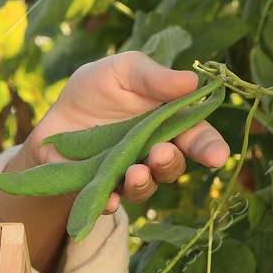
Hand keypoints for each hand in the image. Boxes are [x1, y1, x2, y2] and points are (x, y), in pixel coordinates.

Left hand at [23, 51, 231, 212]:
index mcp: (168, 123)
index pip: (198, 138)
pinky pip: (109, 201)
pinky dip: (110, 202)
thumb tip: (191, 81)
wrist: (55, 112)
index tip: (217, 157)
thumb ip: (153, 76)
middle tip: (161, 153)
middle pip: (172, 166)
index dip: (211, 149)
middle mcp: (152, 152)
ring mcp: (127, 173)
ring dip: (143, 183)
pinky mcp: (99, 188)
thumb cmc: (98, 88)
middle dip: (170, 163)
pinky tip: (109, 197)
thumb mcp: (123, 70)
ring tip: (135, 172)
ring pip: (144, 187)